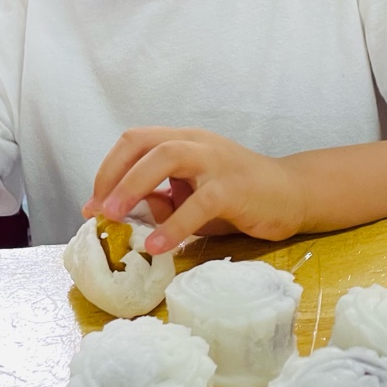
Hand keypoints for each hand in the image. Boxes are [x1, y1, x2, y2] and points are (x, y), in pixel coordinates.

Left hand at [85, 128, 304, 253]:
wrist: (293, 194)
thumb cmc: (240, 196)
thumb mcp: (193, 197)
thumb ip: (164, 199)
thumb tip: (128, 210)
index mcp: (183, 140)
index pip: (135, 141)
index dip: (109, 169)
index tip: (93, 202)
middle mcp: (196, 143)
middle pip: (144, 142)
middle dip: (113, 174)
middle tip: (97, 209)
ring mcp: (216, 161)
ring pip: (166, 157)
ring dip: (133, 186)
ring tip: (115, 217)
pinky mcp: (234, 187)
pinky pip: (199, 202)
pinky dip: (175, 224)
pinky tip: (159, 245)